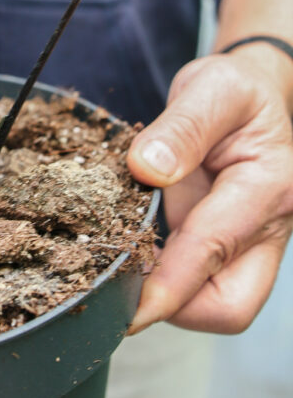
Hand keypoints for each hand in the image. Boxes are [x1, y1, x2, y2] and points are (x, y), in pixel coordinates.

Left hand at [126, 51, 292, 333]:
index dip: (168, 286)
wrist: (257, 92)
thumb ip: (181, 127)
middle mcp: (271, 225)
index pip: (213, 247)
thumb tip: (146, 168)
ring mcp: (257, 243)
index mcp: (268, 185)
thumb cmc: (236, 90)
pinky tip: (141, 253)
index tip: (129, 309)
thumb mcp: (211, 88)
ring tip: (129, 260)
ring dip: (172, 295)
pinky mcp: (238, 247)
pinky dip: (173, 281)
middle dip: (178, 307)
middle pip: (232, 306)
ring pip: (220, 302)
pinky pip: (209, 284)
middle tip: (125, 280)